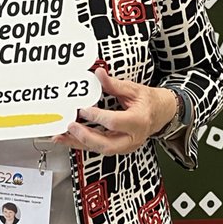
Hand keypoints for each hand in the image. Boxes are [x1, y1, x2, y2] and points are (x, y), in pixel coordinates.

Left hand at [54, 69, 176, 155]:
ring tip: (61, 136)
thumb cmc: (149, 101)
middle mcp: (132, 137)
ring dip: (79, 143)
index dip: (97, 117)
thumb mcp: (134, 89)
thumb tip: (99, 74)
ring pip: (100, 149)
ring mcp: (126, 145)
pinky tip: (68, 139)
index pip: (114, 122)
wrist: (161, 113)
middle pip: (106, 144)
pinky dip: (82, 144)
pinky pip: (99, 148)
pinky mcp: (119, 147)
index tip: (83, 109)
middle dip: (85, 137)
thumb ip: (114, 84)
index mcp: (138, 121)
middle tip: (70, 126)